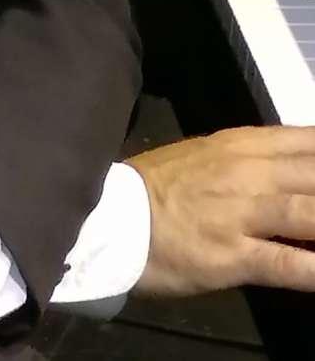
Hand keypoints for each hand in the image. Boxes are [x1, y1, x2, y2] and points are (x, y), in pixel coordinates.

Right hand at [130, 126, 314, 295]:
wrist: (112, 217)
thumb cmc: (161, 189)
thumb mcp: (209, 158)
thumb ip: (257, 165)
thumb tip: (302, 177)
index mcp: (242, 145)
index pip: (308, 141)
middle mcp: (247, 172)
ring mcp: (240, 213)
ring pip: (310, 213)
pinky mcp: (232, 254)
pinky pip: (288, 264)